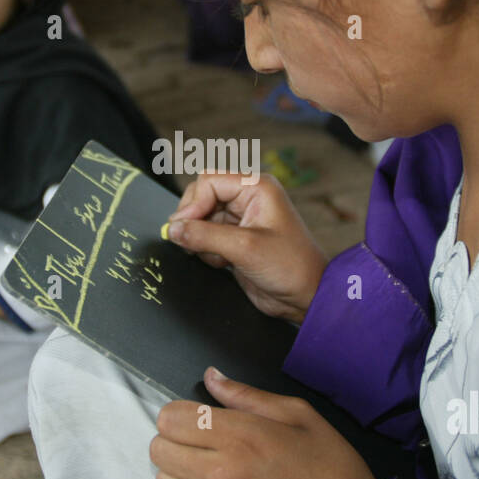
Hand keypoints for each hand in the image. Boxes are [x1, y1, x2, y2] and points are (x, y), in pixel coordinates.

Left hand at [151, 368, 378, 478]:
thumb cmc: (332, 473)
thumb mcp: (300, 417)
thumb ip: (247, 395)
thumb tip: (212, 377)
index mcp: (241, 437)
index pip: (170, 418)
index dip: (181, 416)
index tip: (197, 423)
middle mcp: (220, 475)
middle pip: (159, 449)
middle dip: (179, 444)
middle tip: (207, 451)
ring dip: (182, 478)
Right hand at [165, 173, 326, 322]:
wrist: (306, 297)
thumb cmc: (291, 267)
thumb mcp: (245, 248)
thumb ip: (204, 236)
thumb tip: (172, 229)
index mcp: (256, 187)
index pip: (209, 181)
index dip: (192, 203)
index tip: (182, 227)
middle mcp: (248, 198)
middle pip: (201, 197)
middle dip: (195, 221)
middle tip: (193, 243)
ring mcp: (241, 219)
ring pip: (201, 219)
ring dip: (201, 240)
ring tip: (219, 257)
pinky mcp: (236, 239)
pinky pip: (207, 236)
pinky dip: (206, 250)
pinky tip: (222, 263)